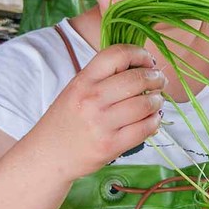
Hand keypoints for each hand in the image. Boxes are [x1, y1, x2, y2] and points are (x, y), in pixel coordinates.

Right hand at [33, 44, 165, 181]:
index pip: (117, 54)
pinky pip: (145, 128)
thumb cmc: (66, 120)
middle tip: (160, 81)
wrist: (48, 155)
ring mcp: (102, 123)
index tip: (148, 61)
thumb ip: (103, 77)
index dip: (139, 54)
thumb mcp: (76, 90)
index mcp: (83, 80)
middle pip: (137, 79)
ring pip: (145, 104)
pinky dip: (154, 121)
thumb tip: (143, 67)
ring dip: (157, 100)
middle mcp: (92, 99)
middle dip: (156, 78)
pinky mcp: (111, 145)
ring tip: (156, 101)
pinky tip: (152, 119)